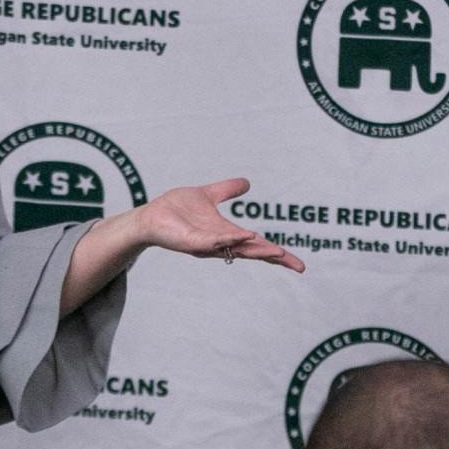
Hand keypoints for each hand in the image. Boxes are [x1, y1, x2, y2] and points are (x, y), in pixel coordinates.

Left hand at [134, 178, 304, 272]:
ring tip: (276, 251)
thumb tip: (248, 183)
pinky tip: (244, 235)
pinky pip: (213, 242)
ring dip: (256, 249)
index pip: (256, 246)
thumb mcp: (208, 195)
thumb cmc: (176, 209)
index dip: (277, 255)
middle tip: (295, 265)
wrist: (150, 216)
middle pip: (252, 252)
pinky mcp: (192, 242)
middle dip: (273, 257)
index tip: (298, 265)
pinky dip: (229, 239)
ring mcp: (207, 245)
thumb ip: (227, 190)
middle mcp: (220, 243)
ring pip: (236, 248)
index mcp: (227, 234)